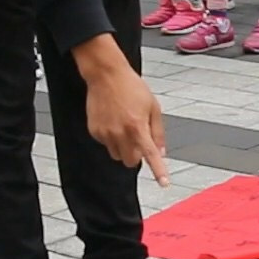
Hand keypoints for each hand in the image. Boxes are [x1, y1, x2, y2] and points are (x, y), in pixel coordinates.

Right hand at [73, 35, 168, 185]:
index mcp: (138, 126)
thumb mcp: (153, 107)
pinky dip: (111, 138)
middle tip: (138, 140)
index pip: (150, 154)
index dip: (158, 171)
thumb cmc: (132, 88)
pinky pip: (105, 144)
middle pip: (130, 161)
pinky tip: (113, 120)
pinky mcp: (94, 131)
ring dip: (123, 148)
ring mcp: (105, 133)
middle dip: (136, 156)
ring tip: (124, 126)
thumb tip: (162, 151)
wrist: (106, 75)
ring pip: (117, 155)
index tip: (164, 183)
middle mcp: (121, 132)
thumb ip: (158, 131)